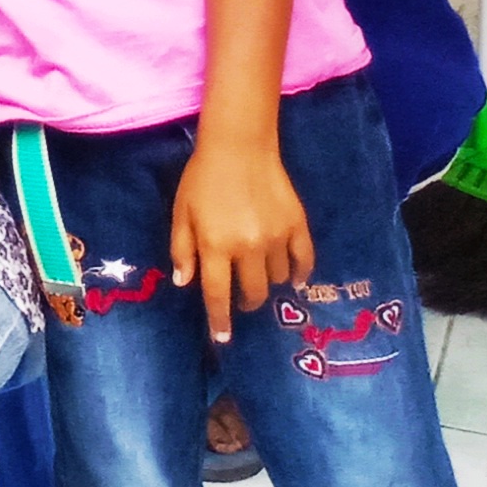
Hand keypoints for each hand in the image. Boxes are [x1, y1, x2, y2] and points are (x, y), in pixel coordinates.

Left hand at [171, 133, 312, 344]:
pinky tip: (295, 279)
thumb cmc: (202, 180)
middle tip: (242, 302)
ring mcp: (277, 238)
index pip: (217, 294)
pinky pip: (304, 261)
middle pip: (253, 293)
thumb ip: (182, 249)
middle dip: (246, 304)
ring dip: (268, 283)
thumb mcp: (181, 213)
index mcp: (216, 246)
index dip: (220, 320)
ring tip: (260, 276)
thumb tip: (185, 283)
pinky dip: (300, 274)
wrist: (240, 147)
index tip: (222, 339)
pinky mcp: (298, 226)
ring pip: (277, 279)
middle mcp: (248, 248)